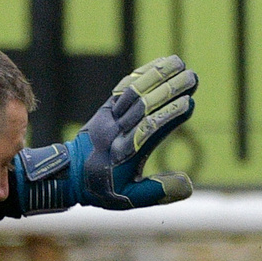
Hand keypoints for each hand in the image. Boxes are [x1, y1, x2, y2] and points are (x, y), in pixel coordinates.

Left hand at [75, 55, 196, 207]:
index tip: (189, 102)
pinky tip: (159, 65)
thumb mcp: (129, 198)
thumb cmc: (103, 189)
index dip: (168, 116)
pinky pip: (124, 89)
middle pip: (143, 106)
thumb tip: (189, 185)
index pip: (148, 130)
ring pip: (133, 92)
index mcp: (123, 154)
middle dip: (168, 90)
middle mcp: (116, 132)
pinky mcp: (106, 109)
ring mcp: (109, 118)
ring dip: (156, 75)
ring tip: (179, 62)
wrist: (69, 175)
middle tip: (192, 77)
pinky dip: (141, 75)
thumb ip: (157, 192)